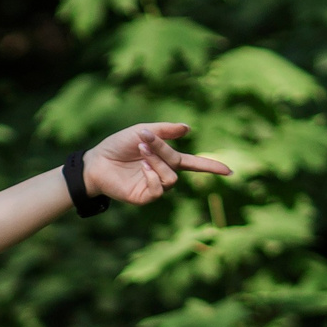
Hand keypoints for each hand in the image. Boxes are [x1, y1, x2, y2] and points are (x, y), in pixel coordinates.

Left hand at [83, 122, 232, 204]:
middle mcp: (163, 174)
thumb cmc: (117, 146)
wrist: (96, 161)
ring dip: (157, 162)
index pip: (194, 164)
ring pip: (171, 178)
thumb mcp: (141, 131)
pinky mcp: (144, 197)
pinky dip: (152, 176)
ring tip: (141, 152)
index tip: (229, 171)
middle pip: (177, 164)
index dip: (211, 167)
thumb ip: (164, 131)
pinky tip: (141, 169)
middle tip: (145, 139)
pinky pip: (159, 189)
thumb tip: (188, 128)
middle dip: (163, 150)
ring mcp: (154, 187)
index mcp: (166, 159)